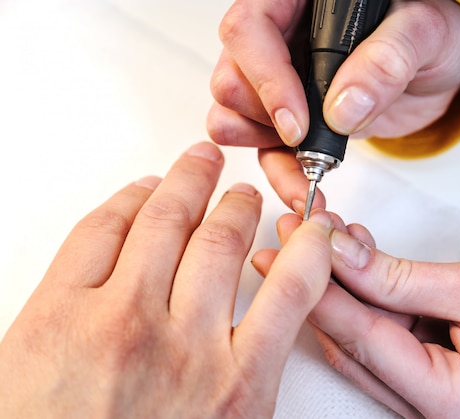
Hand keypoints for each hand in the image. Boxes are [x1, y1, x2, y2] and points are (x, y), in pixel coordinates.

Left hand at [0, 142, 333, 417]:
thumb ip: (244, 381)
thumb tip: (259, 336)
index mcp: (232, 386)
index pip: (292, 290)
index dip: (307, 247)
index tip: (309, 229)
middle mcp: (181, 345)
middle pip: (223, 241)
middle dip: (238, 203)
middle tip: (243, 190)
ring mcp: (117, 321)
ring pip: (166, 222)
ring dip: (189, 183)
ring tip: (199, 165)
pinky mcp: (58, 312)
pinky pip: (100, 232)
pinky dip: (126, 201)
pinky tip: (140, 191)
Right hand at [207, 0, 459, 208]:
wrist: (437, 71)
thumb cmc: (431, 35)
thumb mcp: (425, 33)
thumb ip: (388, 59)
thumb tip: (343, 106)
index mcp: (300, 1)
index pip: (250, 28)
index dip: (266, 77)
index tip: (297, 122)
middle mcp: (280, 36)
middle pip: (232, 77)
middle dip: (265, 118)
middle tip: (309, 140)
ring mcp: (279, 79)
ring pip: (233, 115)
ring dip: (266, 149)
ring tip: (311, 167)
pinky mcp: (288, 116)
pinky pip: (259, 146)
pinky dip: (278, 170)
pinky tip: (304, 183)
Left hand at [260, 217, 459, 417]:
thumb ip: (402, 277)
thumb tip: (343, 255)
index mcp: (452, 403)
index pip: (364, 339)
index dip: (321, 286)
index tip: (292, 246)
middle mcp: (435, 410)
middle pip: (356, 341)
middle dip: (322, 282)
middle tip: (296, 236)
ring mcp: (433, 393)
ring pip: (366, 337)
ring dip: (345, 284)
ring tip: (326, 235)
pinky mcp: (435, 370)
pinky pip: (388, 333)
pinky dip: (372, 294)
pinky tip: (359, 257)